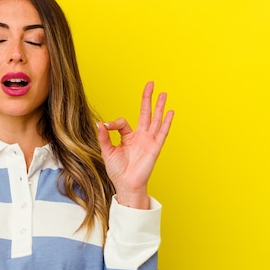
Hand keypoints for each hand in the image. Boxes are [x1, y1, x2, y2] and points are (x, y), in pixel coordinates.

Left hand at [97, 81, 173, 208]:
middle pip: (145, 113)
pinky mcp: (155, 147)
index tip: (107, 126)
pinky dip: (166, 122)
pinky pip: (162, 132)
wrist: (126, 185)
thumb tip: (99, 123)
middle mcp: (140, 136)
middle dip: (148, 98)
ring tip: (164, 93)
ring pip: (155, 119)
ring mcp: (149, 141)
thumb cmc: (118, 171)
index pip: (123, 122)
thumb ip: (104, 136)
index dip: (114, 123)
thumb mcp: (107, 151)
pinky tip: (170, 112)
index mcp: (128, 137)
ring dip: (159, 106)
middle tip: (151, 84)